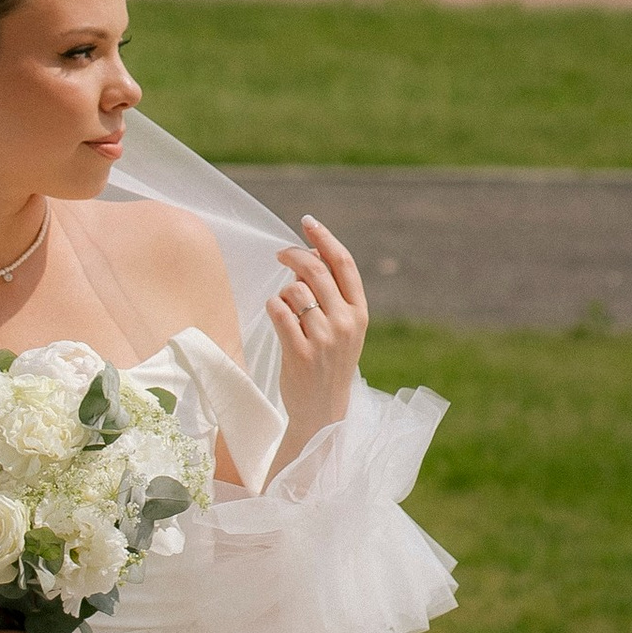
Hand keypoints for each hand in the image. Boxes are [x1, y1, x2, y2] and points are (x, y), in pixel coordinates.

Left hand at [268, 214, 366, 455]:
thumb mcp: (342, 328)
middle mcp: (346, 323)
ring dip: (283, 291)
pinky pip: (279, 312)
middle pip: (317, 270)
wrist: (323, 410)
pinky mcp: (301, 353)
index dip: (325, 238)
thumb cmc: (329, 362)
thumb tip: (308, 255)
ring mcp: (324, 339)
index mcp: (359, 312)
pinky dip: (273, 307)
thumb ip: (331, 295)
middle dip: (294, 254)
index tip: (307, 222)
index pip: (344, 263)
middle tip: (280, 253)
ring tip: (285, 306)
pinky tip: (275, 313)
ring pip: (294, 290)